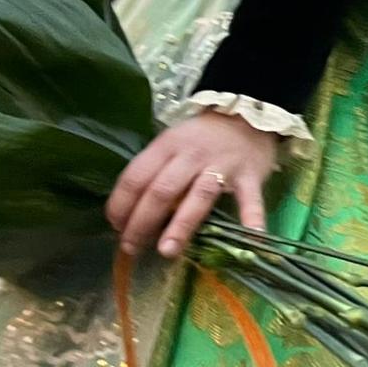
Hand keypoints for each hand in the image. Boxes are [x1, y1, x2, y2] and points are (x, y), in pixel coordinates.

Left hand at [107, 111, 277, 259]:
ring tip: (167, 251)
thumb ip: (154, 174)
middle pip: (162, 190)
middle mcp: (192, 155)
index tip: (115, 228)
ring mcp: (222, 165)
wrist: (247, 115)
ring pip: (198, 195)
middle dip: (142, 222)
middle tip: (131, 247)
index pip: (136, 177)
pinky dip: (252, 217)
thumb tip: (130, 215)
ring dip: (181, 225)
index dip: (120, 205)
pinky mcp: (250, 175)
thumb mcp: (172, 145)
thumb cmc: (201, 139)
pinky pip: (250, 198)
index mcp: (166, 146)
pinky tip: (251, 236)